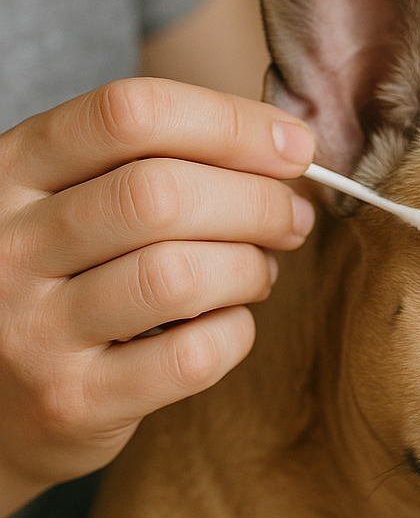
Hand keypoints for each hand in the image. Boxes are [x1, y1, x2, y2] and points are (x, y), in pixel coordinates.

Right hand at [0, 78, 315, 517]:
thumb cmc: (58, 283)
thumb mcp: (71, 204)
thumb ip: (152, 165)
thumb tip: (284, 147)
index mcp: (9, 171)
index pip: (128, 114)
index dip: (230, 123)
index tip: (294, 147)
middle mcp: (7, 245)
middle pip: (161, 195)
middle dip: (257, 201)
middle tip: (292, 218)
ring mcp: (32, 330)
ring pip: (178, 276)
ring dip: (249, 269)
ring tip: (258, 273)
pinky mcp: (72, 402)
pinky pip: (190, 357)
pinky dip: (235, 334)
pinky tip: (230, 324)